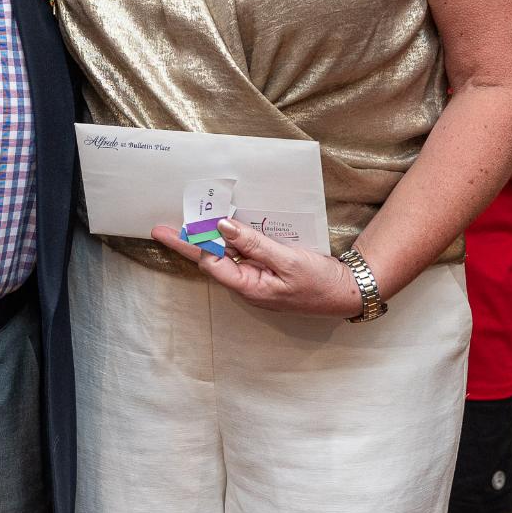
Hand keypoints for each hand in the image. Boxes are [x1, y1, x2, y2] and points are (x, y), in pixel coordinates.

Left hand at [150, 218, 363, 318]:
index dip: (191, 243)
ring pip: (227, 254)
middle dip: (191, 241)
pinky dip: (233, 238)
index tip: (169, 230)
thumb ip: (254, 243)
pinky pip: (243, 253)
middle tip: (164, 226)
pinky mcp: (267, 269)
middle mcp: (248, 283)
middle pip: (213, 258)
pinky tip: (226, 226)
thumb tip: (222, 228)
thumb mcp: (287, 260)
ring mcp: (257, 277)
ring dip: (210, 238)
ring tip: (187, 221)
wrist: (347, 291)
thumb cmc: (320, 282)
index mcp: (249, 286)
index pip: (211, 262)